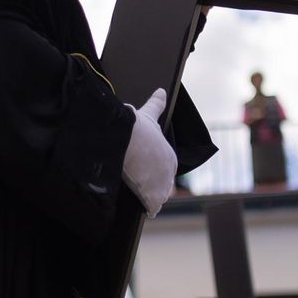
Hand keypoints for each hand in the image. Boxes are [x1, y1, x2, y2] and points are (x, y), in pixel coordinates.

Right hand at [122, 88, 176, 217]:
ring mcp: (162, 186)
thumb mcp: (149, 115)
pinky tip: (139, 205)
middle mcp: (170, 172)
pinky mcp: (153, 197)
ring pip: (157, 197)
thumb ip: (157, 105)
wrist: (126, 138)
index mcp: (170, 157)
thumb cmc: (137, 128)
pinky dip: (147, 207)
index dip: (152, 173)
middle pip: (161, 186)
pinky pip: (152, 207)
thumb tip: (162, 91)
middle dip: (151, 187)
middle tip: (136, 183)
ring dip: (149, 197)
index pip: (164, 171)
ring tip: (136, 193)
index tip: (141, 172)